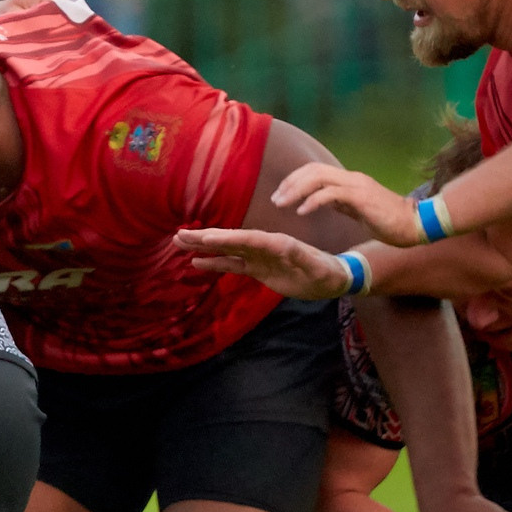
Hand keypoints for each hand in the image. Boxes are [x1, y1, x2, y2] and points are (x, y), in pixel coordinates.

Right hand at [173, 228, 351, 299]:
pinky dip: (214, 262)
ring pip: (226, 249)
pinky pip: (232, 264)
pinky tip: (196, 261)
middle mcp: (264, 247)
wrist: (331, 278)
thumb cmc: (326, 273)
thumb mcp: (318, 267)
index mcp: (277, 244)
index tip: (206, 237)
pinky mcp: (256, 268)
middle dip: (206, 237)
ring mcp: (258, 257)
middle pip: (230, 240)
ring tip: (180, 241)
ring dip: (204, 245)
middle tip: (180, 234)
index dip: (228, 238)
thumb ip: (302, 258)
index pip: (248, 239)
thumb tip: (287, 248)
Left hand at [272, 162, 420, 244]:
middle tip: (275, 200)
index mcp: (349, 180)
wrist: (414, 225)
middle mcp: (351, 178)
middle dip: (289, 183)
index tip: (279, 195)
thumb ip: (338, 201)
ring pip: (319, 177)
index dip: (294, 179)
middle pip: (313, 169)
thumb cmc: (386, 220)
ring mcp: (357, 186)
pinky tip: (301, 211)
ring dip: (296, 190)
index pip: (315, 170)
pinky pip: (331, 194)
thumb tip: (318, 200)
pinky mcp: (362, 197)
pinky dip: (312, 201)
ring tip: (281, 204)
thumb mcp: (356, 208)